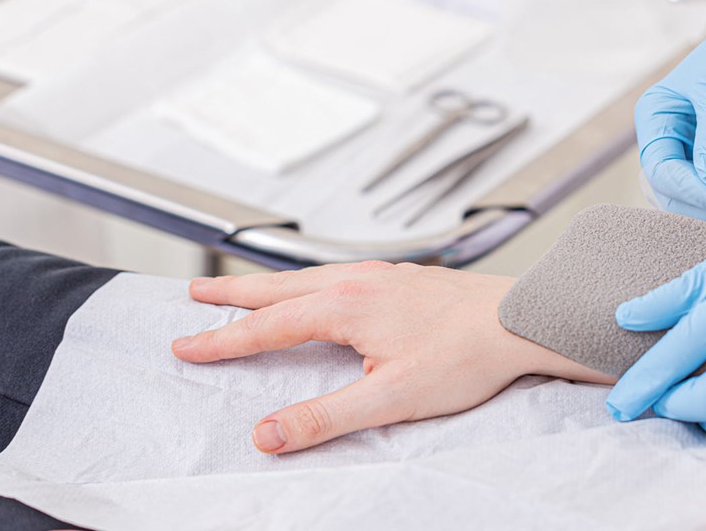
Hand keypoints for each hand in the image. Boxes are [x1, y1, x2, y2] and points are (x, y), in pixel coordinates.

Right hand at [171, 261, 611, 453]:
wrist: (518, 320)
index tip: (187, 346)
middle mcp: (356, 282)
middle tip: (194, 296)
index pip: (267, 328)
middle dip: (232, 296)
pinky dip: (303, 280)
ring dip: (266, 283)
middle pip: (277, 288)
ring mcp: (378, 275)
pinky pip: (333, 273)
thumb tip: (269, 433)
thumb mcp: (390, 398)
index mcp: (345, 306)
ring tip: (241, 288)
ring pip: (305, 277)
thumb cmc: (465, 355)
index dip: (223, 340)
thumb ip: (325, 417)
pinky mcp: (398, 277)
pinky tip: (313, 288)